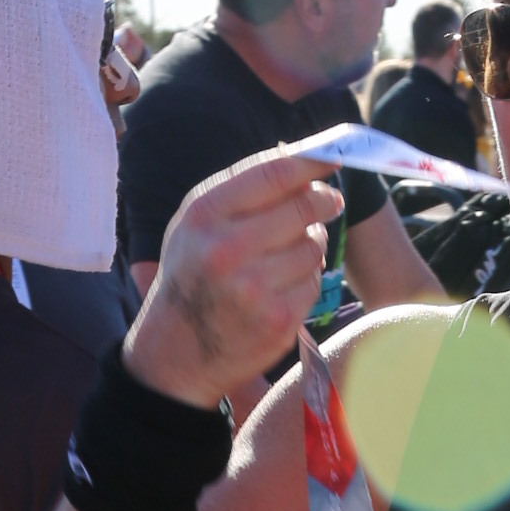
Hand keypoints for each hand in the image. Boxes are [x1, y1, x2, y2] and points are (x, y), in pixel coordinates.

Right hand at [130, 153, 346, 408]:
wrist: (175, 352)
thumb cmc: (190, 276)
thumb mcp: (195, 223)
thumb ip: (241, 189)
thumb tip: (301, 160)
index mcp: (205, 215)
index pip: (273, 174)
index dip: (312, 162)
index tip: (334, 157)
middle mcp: (228, 250)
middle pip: (302, 208)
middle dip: (323, 200)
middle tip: (329, 201)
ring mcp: (254, 289)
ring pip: (313, 246)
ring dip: (311, 243)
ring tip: (287, 252)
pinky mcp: (278, 321)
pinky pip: (314, 283)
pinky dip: (307, 279)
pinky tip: (283, 284)